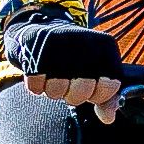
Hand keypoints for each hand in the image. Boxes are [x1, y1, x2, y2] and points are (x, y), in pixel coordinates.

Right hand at [4, 22, 124, 123]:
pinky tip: (41, 73)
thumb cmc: (74, 56)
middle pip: (82, 92)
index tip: (91, 88)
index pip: (109, 87)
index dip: (98, 95)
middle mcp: (83, 43)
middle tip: (70, 83)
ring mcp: (58, 46)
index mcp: (105, 46)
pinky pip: (36, 87)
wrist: (41, 25)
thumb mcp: (96, 70)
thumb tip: (108, 118)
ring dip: (54, 90)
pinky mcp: (34, 52)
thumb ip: (106, 95)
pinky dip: (37, 86)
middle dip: (74, 95)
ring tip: (54, 76)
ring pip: (57, 92)